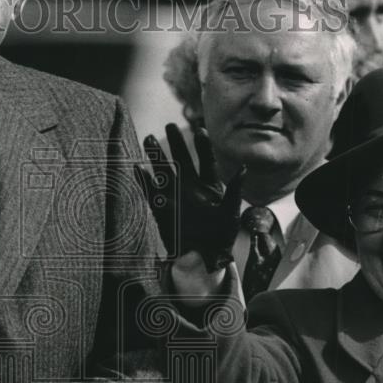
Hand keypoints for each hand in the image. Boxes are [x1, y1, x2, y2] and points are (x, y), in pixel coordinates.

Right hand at [134, 124, 241, 270]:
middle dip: (176, 143)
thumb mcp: (231, 213)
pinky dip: (144, 180)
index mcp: (210, 186)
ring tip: (147, 138)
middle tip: (169, 126)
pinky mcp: (163, 208)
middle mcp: (191, 187)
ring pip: (164, 171)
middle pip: (182, 160)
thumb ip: (235, 191)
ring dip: (156, 156)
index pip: (206, 161)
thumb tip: (245, 168)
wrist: (204, 257)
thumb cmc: (221, 236)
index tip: (200, 131)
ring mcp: (175, 196)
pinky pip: (151, 192)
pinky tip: (137, 168)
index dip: (203, 147)